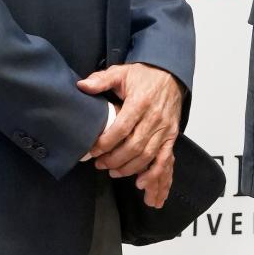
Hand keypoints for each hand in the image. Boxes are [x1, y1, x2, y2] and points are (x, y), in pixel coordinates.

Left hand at [77, 62, 183, 205]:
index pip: (122, 128)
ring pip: (147, 155)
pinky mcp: (171, 136)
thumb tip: (81, 86)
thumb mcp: (121, 73)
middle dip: (115, 159)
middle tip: (100, 164)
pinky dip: (153, 173)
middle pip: (134, 146)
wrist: (171, 75)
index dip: (106, 142)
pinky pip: (164, 159)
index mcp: (140, 102)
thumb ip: (101, 80)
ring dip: (129, 168)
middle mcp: (155, 117)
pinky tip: (140, 182)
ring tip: (113, 171)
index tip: (93, 150)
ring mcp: (165, 129)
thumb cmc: (144, 76)